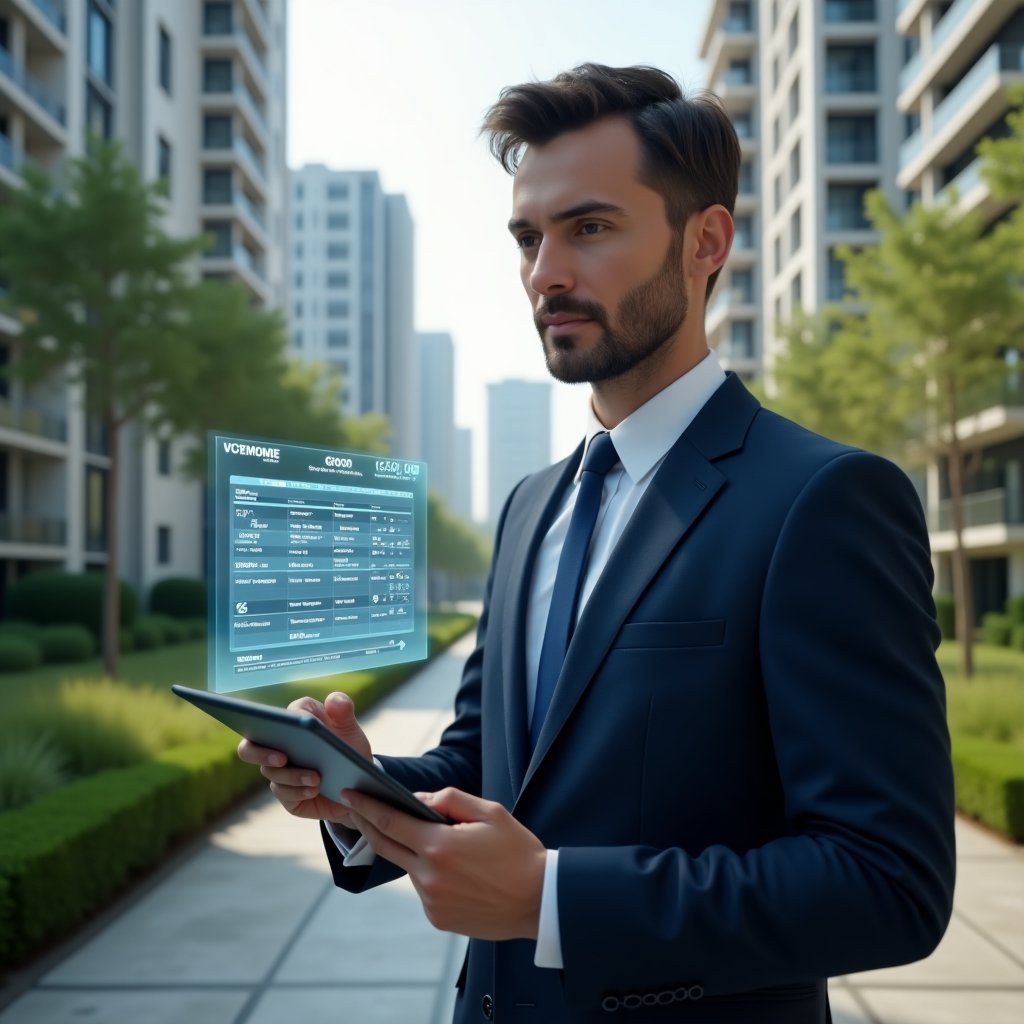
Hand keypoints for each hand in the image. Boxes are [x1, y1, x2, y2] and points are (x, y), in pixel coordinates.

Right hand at [236, 692, 371, 825]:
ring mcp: (278, 769)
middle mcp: (279, 744)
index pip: (278, 716)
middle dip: (261, 753)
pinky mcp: (284, 791)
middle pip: (251, 746)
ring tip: (316, 778)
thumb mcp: (350, 729)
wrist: (356, 783)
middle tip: (282, 758)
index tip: (294, 724)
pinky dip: (298, 791)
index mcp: (293, 720)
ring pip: (270, 773)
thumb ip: (344, 711)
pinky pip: (282, 792)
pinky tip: (313, 790)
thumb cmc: (348, 749)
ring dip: (293, 776)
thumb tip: (333, 700)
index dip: (281, 720)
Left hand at [343, 787, 545, 940]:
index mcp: (440, 846)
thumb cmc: (518, 852)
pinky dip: (433, 876)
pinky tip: (461, 874)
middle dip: (366, 825)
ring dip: (418, 853)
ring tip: (452, 850)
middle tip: (355, 809)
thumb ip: (450, 800)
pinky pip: (426, 889)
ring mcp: (431, 901)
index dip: (366, 807)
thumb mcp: (490, 812)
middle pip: (385, 846)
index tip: (349, 794)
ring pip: (411, 868)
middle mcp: (429, 876)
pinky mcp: (438, 919)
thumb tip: (419, 799)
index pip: (390, 822)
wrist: (540, 901)